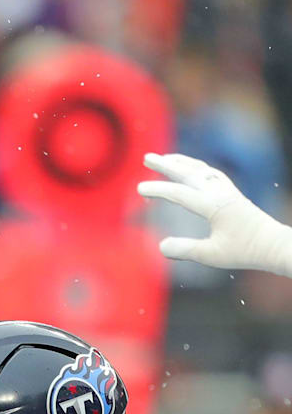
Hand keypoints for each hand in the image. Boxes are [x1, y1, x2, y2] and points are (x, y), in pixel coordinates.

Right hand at [139, 152, 291, 276]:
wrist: (274, 245)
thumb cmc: (244, 251)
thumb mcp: (213, 255)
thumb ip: (186, 249)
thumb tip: (161, 246)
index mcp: (214, 206)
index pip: (180, 194)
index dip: (158, 190)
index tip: (139, 189)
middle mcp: (220, 193)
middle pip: (189, 173)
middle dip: (166, 165)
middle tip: (146, 157)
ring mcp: (227, 191)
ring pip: (201, 170)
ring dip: (181, 162)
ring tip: (164, 158)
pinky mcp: (232, 193)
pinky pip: (211, 173)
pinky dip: (197, 167)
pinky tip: (191, 169)